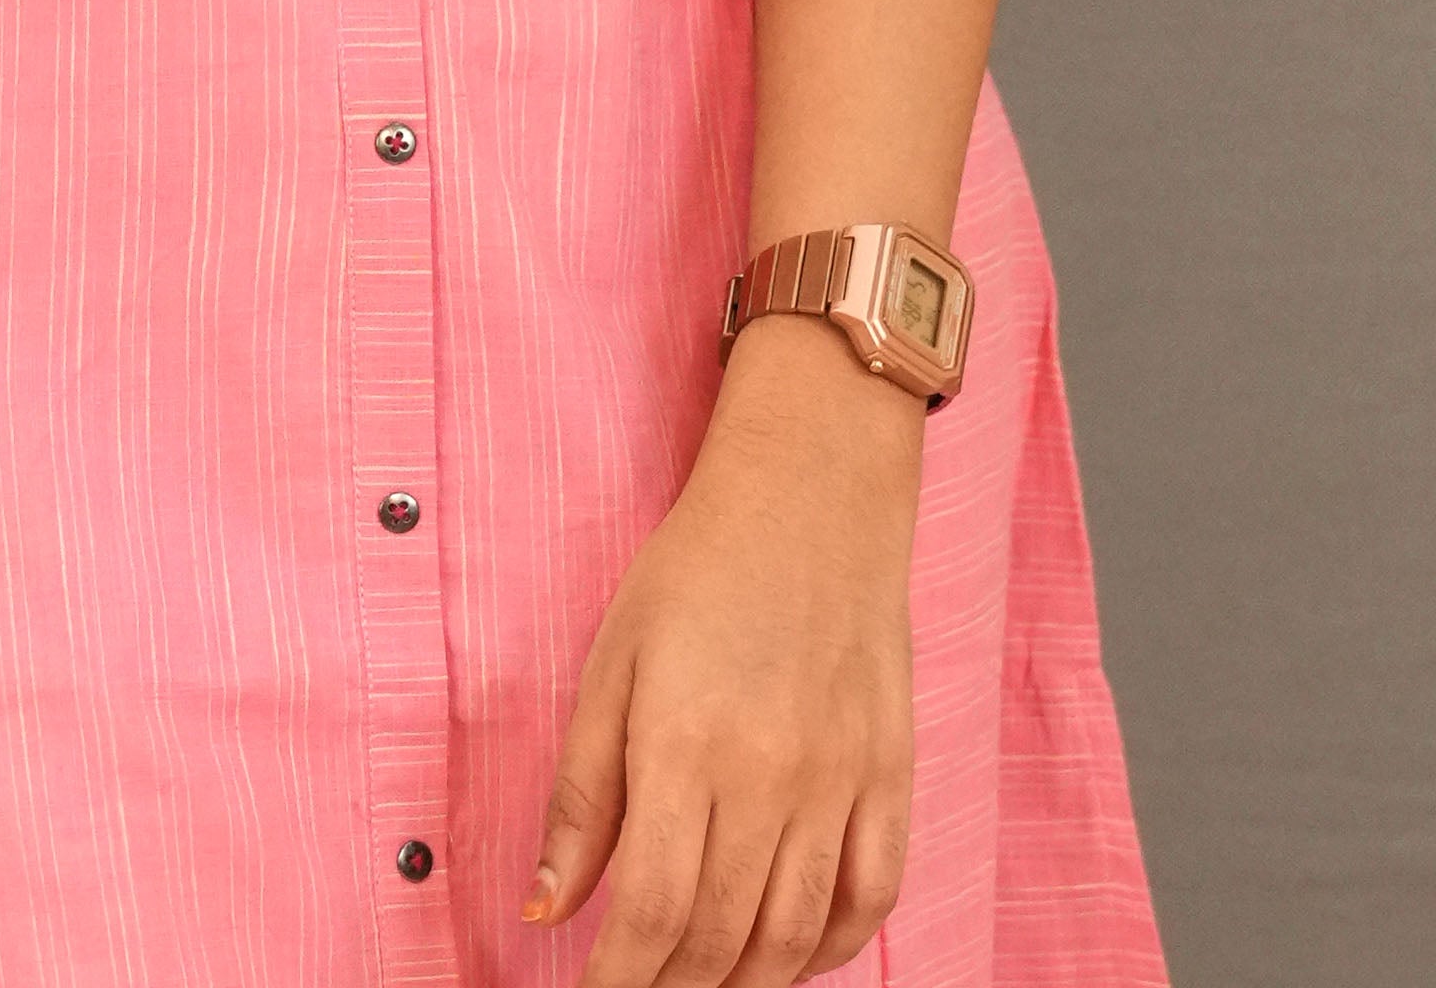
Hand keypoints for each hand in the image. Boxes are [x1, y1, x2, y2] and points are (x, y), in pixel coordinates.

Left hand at [527, 324, 921, 982]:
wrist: (812, 496)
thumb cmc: (697, 572)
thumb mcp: (611, 664)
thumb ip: (581, 796)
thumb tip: (543, 908)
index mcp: (685, 743)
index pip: (649, 910)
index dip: (617, 979)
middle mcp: (769, 773)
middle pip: (718, 937)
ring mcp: (840, 779)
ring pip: (794, 936)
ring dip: (744, 982)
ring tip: (701, 985)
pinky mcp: (891, 773)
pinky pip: (872, 898)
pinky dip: (830, 950)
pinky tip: (790, 954)